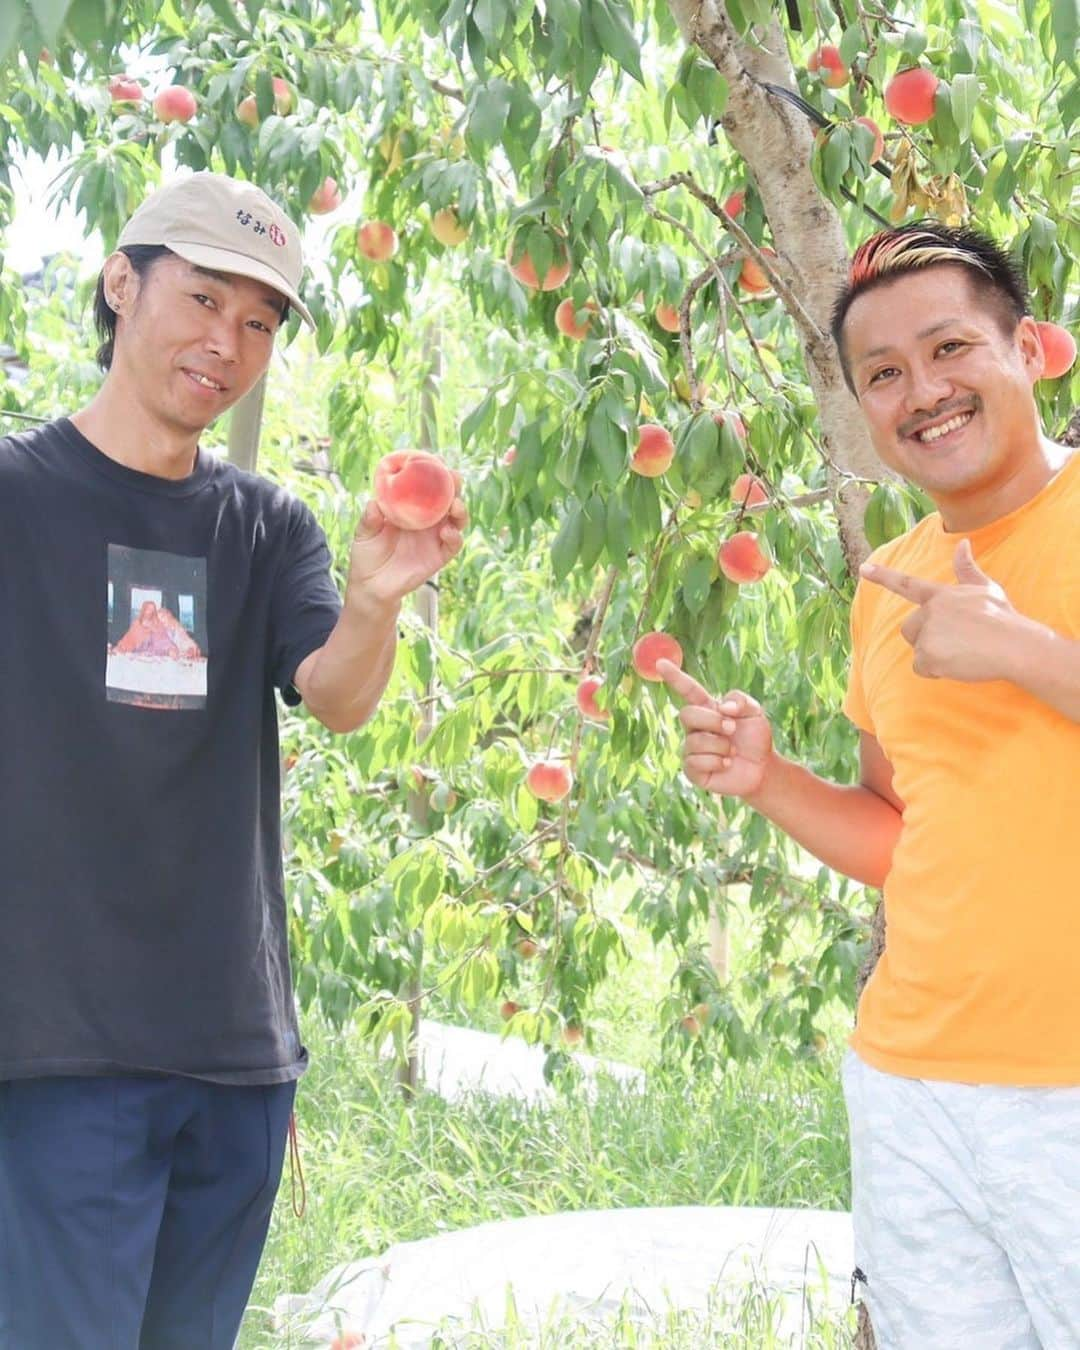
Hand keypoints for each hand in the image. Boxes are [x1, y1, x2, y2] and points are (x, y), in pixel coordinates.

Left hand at [346, 473, 467, 607]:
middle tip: (453, 478)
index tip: (436, 460)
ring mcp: (434, 537)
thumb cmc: (367, 555)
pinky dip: (455, 536)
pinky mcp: (439, 556)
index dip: (434, 473)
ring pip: (456, 519)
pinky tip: (447, 532)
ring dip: (460, 510)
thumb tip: (374, 504)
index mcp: (410, 508)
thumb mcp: (364, 533)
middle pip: (447, 498)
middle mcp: (426, 520)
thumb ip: (369, 519)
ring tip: (454, 506)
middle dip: (454, 486)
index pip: (426, 486)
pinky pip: (453, 544)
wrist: (372, 586)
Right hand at [657, 660, 773, 798]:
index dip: (674, 677)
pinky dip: (716, 762)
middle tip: (732, 729)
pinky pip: (695, 762)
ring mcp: (692, 748)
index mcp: (708, 709)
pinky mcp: (692, 769)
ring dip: (721, 745)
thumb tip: (722, 707)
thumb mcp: (755, 713)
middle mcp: (696, 727)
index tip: (661, 662)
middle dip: (712, 721)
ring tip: (733, 751)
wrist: (762, 769)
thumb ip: (741, 701)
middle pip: (687, 714)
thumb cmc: (755, 738)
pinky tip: (726, 764)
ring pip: (695, 740)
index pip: (688, 690)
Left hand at [859, 538, 1016, 681]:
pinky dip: (935, 671)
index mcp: (941, 594)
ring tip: (961, 652)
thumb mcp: (987, 589)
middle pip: (909, 628)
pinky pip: (921, 668)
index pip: (907, 584)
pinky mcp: (927, 653)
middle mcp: (930, 610)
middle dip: (925, 638)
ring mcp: (928, 632)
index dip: (883, 576)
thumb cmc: (1003, 619)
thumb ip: (968, 569)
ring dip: (933, 655)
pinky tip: (958, 664)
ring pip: (917, 649)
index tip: (863, 568)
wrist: (1014, 645)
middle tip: (956, 642)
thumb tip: (962, 543)